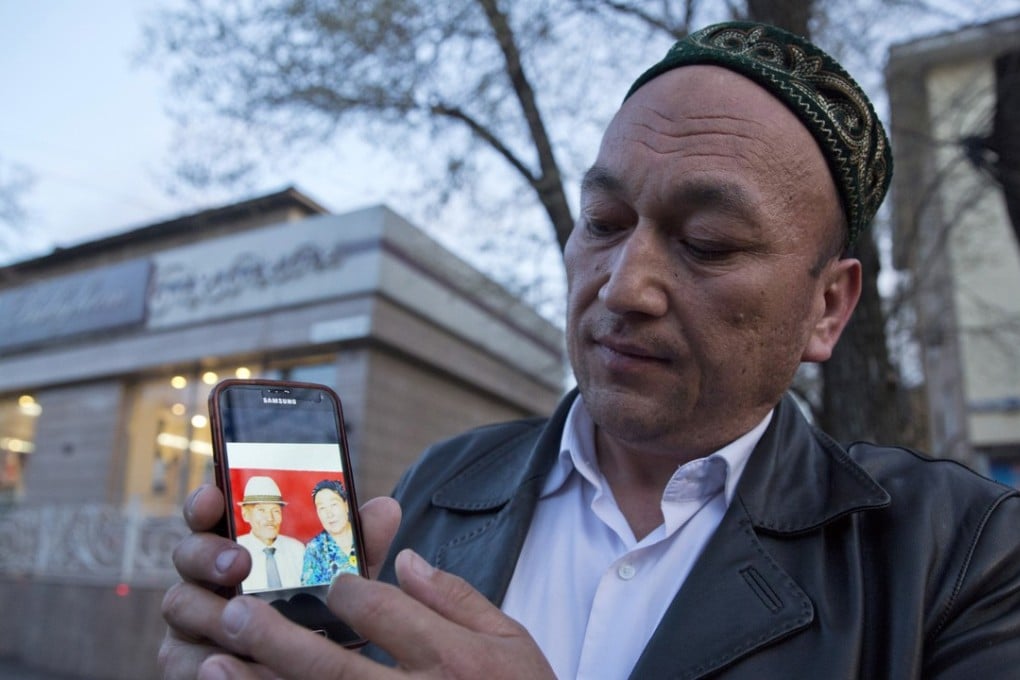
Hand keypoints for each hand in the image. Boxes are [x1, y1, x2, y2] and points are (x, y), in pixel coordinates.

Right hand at [158, 484, 400, 678]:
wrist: (311, 668)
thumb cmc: (319, 614)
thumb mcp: (341, 579)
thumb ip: (357, 546)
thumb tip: (387, 507)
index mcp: (238, 543)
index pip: (211, 512)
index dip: (206, 501)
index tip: (215, 496)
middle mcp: (207, 577)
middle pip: (187, 553)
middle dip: (208, 553)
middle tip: (239, 563)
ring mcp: (192, 620)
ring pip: (179, 604)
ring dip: (208, 608)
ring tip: (238, 615)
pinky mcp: (187, 662)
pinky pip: (183, 659)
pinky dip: (206, 660)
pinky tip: (232, 661)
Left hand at [196, 548, 554, 678]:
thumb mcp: (513, 640)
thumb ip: (458, 598)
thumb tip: (407, 559)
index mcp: (453, 661)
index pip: (385, 613)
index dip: (347, 590)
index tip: (325, 578)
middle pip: (333, 668)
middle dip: (277, 639)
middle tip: (234, 611)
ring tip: (211, 665)